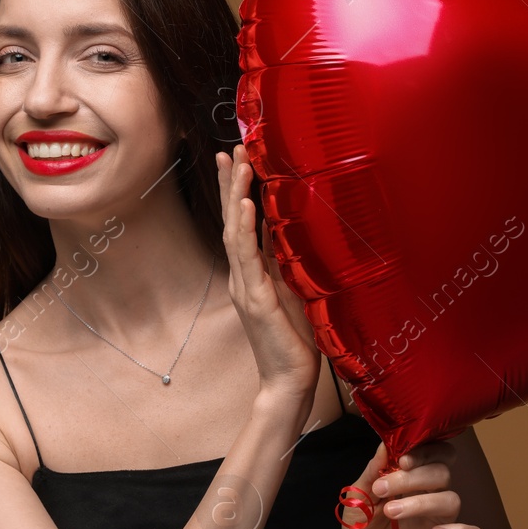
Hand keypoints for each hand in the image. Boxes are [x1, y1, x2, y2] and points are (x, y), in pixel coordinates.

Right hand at [215, 144, 319, 404]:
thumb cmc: (296, 341)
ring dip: (235, 195)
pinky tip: (244, 204)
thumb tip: (293, 232)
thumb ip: (289, 264)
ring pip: (235, 232)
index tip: (238, 159)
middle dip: (230, 183)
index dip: (237, 192)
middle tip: (231, 148)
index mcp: (253, 274)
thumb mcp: (296, 292)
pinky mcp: (255, 299)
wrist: (289, 380)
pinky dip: (244, 228)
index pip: (242, 225)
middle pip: (232, 221)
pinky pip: (246, 257)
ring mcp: (246, 286)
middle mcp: (244, 276)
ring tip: (236, 164)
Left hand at [340, 434, 484, 528]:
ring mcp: (441, 521)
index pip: (435, 453)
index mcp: (412, 480)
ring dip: (421, 502)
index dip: (426, 450)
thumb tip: (385, 446)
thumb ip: (371, 475)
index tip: (402, 459)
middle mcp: (430, 496)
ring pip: (451, 499)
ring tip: (391, 512)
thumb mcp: (358, 501)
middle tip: (382, 490)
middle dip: (413, 477)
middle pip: (442, 473)